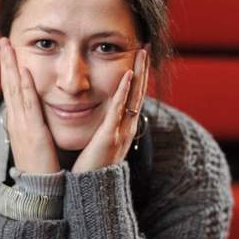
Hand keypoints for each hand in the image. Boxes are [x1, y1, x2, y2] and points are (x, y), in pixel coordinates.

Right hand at [0, 37, 60, 173]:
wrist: (38, 190)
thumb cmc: (40, 167)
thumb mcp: (35, 141)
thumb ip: (34, 126)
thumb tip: (32, 116)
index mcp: (18, 121)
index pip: (11, 89)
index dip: (8, 69)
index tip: (7, 50)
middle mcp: (16, 120)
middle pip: (9, 84)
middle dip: (5, 61)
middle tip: (2, 39)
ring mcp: (22, 125)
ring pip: (15, 89)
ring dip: (11, 66)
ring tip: (7, 46)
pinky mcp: (33, 132)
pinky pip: (29, 105)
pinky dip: (26, 87)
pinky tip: (25, 71)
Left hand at [71, 46, 149, 172]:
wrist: (91, 192)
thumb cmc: (92, 168)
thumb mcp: (102, 143)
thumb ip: (104, 128)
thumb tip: (103, 116)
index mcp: (123, 127)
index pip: (134, 96)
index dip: (138, 76)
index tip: (140, 56)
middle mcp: (126, 127)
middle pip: (138, 92)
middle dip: (143, 69)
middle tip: (147, 46)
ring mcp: (121, 131)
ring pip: (133, 97)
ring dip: (138, 73)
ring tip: (141, 52)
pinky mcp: (110, 136)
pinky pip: (119, 110)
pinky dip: (124, 91)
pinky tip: (127, 75)